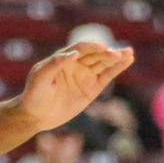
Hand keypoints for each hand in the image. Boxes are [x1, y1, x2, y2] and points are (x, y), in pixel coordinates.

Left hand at [19, 43, 135, 129]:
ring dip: (116, 58)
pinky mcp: (91, 89)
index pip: (81, 49)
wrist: (36, 115)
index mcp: (63, 58)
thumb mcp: (40, 78)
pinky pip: (106, 76)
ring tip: (129, 53)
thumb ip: (55, 64)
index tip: (102, 48)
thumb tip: (74, 54)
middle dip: (108, 53)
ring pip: (103, 64)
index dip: (92, 47)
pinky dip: (117, 68)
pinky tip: (127, 60)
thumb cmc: (34, 94)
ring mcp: (85, 76)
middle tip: (120, 54)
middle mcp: (76, 64)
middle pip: (95, 55)